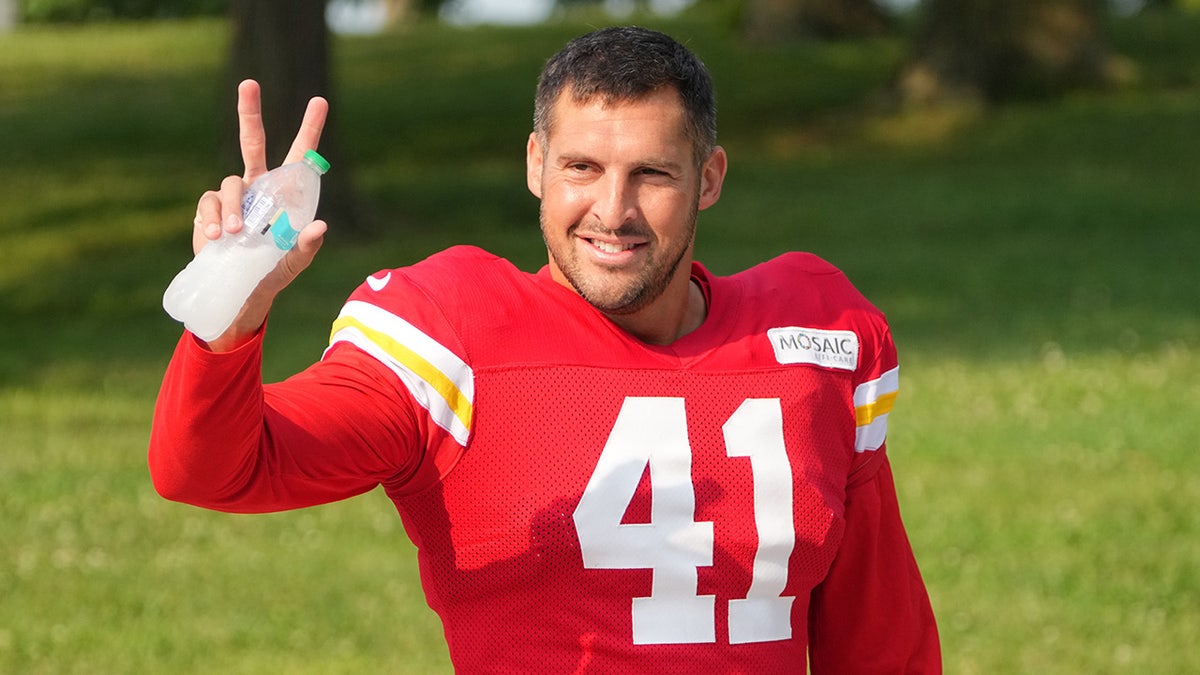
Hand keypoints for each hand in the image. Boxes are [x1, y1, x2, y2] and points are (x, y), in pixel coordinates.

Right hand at [192, 80, 329, 350]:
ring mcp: (233, 198)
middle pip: (252, 143)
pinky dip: (214, 219)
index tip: (320, 101)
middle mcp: (259, 188)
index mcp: (285, 194)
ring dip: (235, 207)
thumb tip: (320, 226)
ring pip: (231, 184)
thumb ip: (307, 246)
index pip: (300, 155)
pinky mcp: (210, 212)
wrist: (240, 294)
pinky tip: (218, 238)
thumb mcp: (295, 262)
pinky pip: (210, 204)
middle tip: (249, 83)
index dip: (309, 128)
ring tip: (238, 234)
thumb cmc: (274, 273)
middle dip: (249, 113)